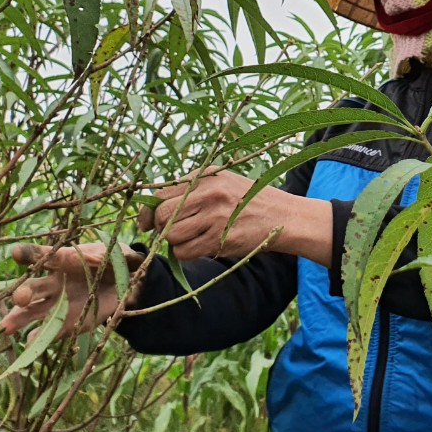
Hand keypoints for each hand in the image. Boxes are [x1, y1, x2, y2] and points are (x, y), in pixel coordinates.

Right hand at [0, 242, 143, 340]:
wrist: (125, 284)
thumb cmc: (117, 262)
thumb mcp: (120, 255)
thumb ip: (117, 256)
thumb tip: (116, 256)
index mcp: (64, 259)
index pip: (43, 255)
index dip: (30, 254)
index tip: (16, 254)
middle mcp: (54, 282)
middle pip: (33, 286)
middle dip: (23, 292)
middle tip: (19, 298)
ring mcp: (56, 303)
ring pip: (32, 311)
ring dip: (19, 318)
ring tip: (6, 328)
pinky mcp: (64, 322)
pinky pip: (49, 331)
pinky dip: (39, 338)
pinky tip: (29, 344)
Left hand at [142, 166, 332, 264]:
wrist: (284, 217)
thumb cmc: (252, 200)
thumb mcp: (225, 181)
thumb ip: (194, 187)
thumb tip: (157, 205)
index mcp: (206, 177)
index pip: (161, 194)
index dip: (148, 211)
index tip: (147, 222)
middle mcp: (208, 194)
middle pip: (161, 215)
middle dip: (158, 228)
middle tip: (166, 233)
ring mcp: (214, 217)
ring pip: (171, 235)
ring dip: (173, 242)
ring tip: (187, 240)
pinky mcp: (220, 239)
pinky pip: (185, 252)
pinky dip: (184, 254)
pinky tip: (197, 248)